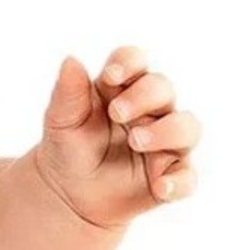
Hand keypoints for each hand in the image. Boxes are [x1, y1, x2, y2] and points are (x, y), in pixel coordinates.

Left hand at [32, 47, 201, 230]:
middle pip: (163, 88)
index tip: (109, 76)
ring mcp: (163, 142)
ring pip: (187, 126)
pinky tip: (160, 186)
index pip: (135, 61)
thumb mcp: (60, 118)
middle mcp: (148, 110)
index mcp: (119, 87)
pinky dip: (178, 181)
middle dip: (144, 96)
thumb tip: (71, 59)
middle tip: (116, 113)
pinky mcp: (171, 175)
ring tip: (136, 141)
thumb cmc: (67, 144)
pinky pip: (188, 176)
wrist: (69, 190)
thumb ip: (67, 91)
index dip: (129, 62)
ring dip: (166, 131)